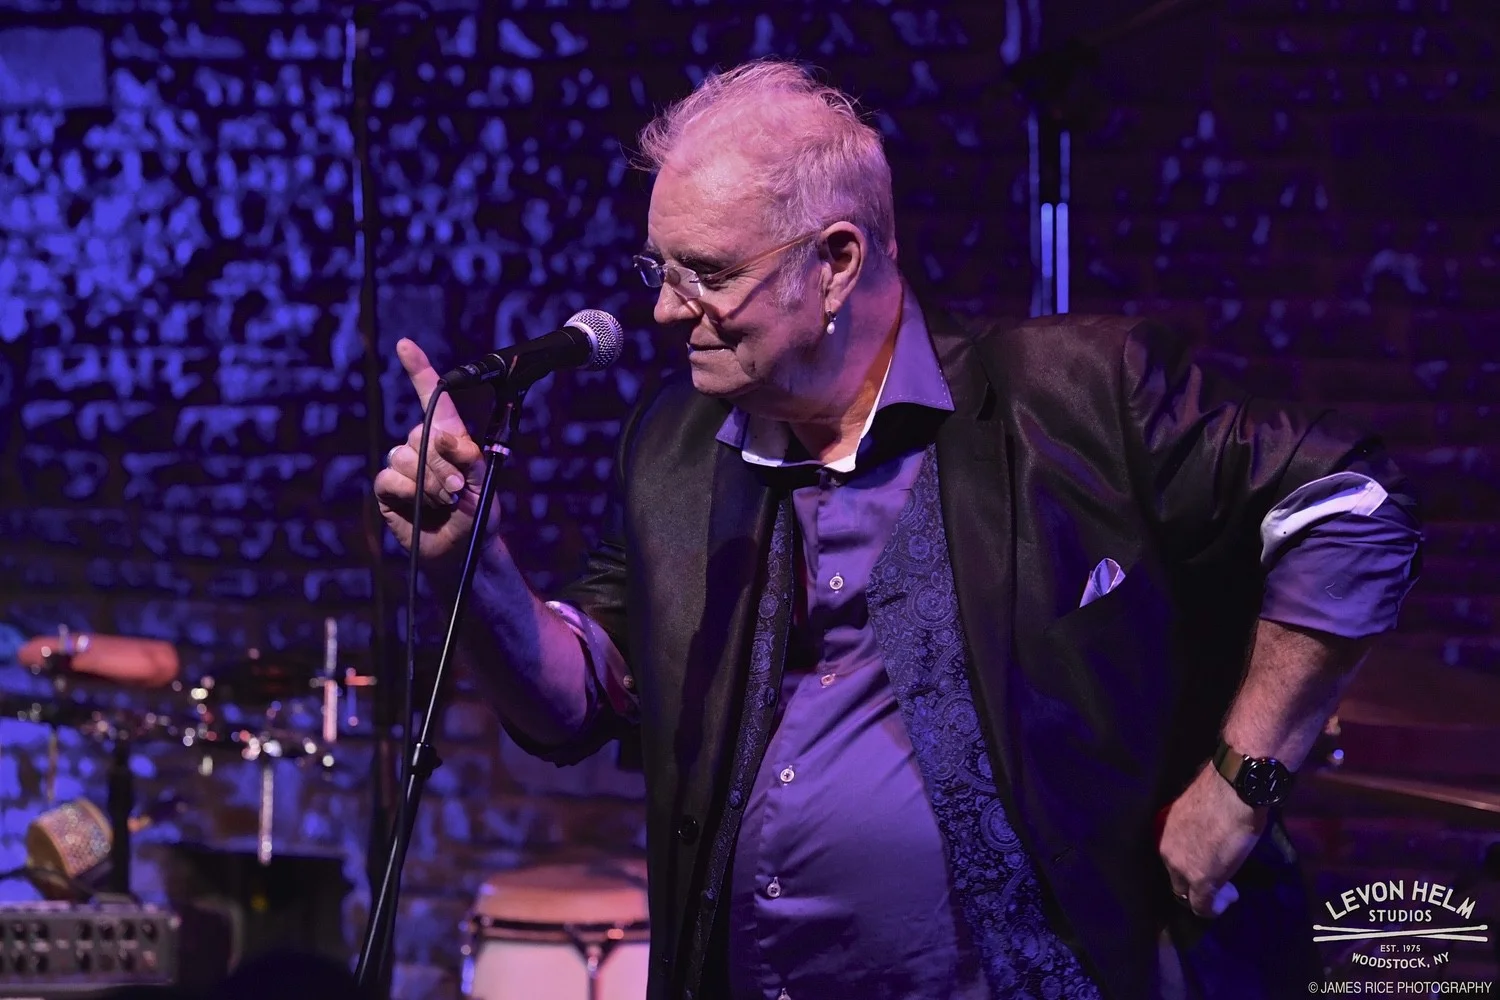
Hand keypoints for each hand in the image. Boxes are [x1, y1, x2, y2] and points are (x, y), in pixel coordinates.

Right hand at [374, 338, 491, 568]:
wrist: (463, 550)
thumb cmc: (478, 514)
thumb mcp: (484, 482)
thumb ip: (468, 457)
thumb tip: (442, 437)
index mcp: (449, 436)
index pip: (432, 397)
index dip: (418, 370)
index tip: (404, 346)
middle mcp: (422, 446)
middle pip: (420, 434)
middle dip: (440, 462)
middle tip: (458, 487)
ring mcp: (403, 466)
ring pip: (403, 457)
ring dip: (427, 480)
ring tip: (445, 500)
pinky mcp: (388, 489)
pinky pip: (389, 478)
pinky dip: (408, 491)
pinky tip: (421, 505)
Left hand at [1158, 763, 1265, 918]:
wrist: (1235, 790)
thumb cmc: (1222, 791)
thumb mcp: (1198, 811)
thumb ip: (1195, 828)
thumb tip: (1205, 833)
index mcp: (1164, 832)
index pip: (1171, 859)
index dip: (1190, 866)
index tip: (1210, 864)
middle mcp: (1167, 851)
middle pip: (1176, 879)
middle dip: (1195, 883)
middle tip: (1219, 881)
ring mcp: (1182, 868)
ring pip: (1188, 894)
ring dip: (1207, 895)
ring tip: (1228, 891)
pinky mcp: (1202, 881)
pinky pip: (1203, 906)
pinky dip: (1215, 908)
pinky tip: (1229, 899)